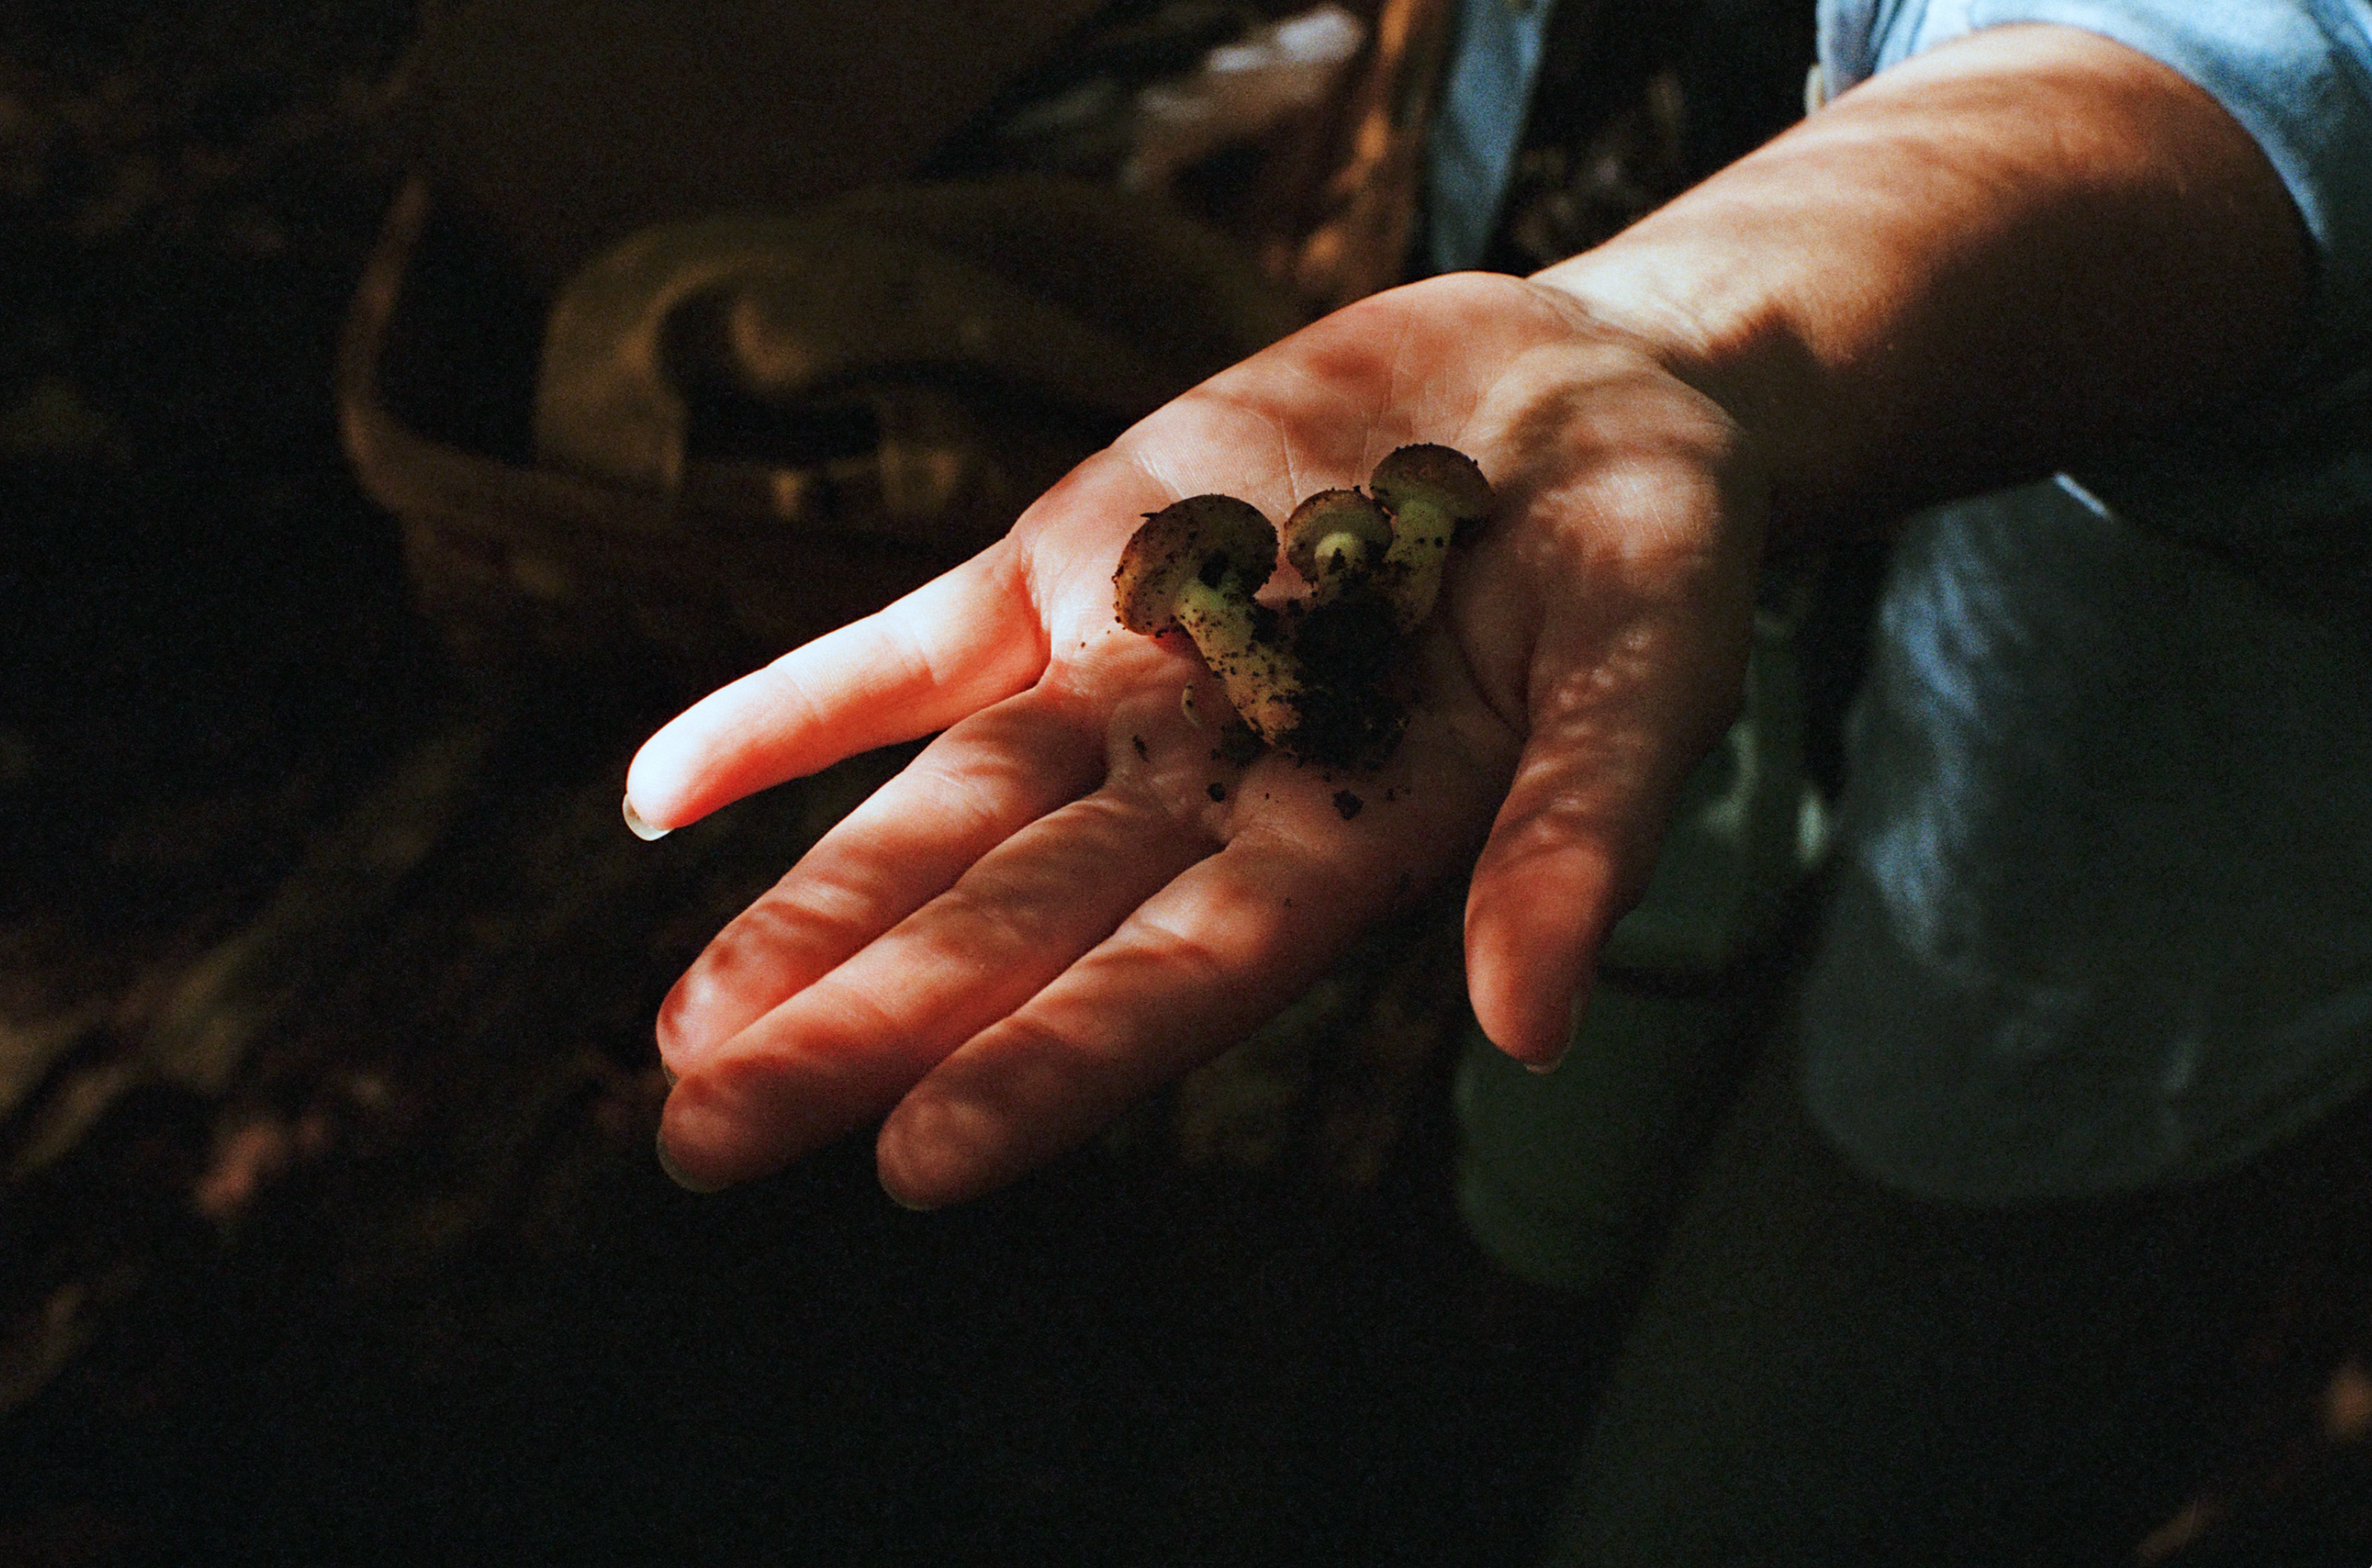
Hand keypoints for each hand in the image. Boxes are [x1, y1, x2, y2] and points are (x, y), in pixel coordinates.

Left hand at [625, 270, 1765, 1205]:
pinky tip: (664, 791)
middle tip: (708, 1141)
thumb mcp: (1653, 671)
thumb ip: (1584, 831)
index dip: (1057, 1059)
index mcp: (1347, 843)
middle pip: (1017, 919)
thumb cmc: (1646, 555)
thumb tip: (1529, 1026)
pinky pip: (907, 645)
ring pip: (940, 813)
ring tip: (683, 1033)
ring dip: (812, 914)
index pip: (1182, 974)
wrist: (1570, 397)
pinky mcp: (1070, 565)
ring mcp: (1123, 682)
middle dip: (868, 1027)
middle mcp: (1207, 792)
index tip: (920, 1161)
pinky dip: (787, 711)